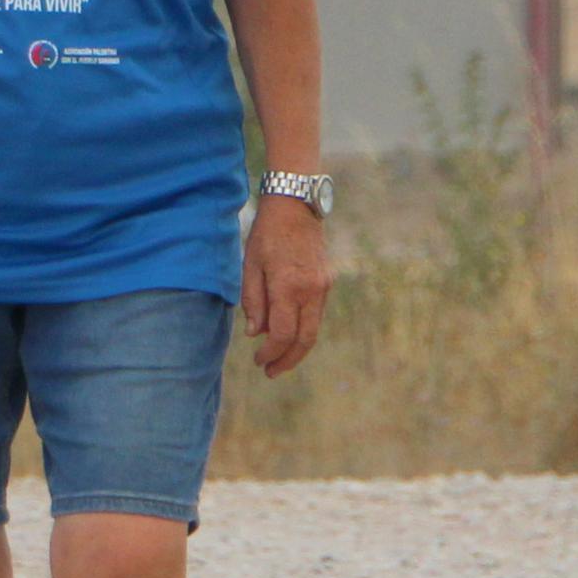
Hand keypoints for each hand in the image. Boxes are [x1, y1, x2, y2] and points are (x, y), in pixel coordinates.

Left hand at [242, 194, 331, 374]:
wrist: (296, 205)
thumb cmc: (267, 233)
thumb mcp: (250, 265)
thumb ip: (253, 301)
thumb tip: (255, 334)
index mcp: (288, 286)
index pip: (281, 334)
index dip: (270, 353)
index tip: (258, 360)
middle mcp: (310, 290)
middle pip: (304, 340)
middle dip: (287, 361)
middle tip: (270, 372)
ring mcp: (323, 287)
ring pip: (313, 330)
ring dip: (297, 349)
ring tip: (279, 359)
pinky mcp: (327, 282)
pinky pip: (316, 315)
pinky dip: (303, 330)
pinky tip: (288, 334)